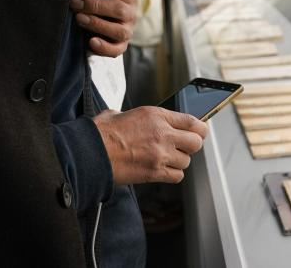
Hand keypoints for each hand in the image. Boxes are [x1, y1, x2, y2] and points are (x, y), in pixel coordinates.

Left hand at [70, 0, 136, 57]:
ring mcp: (128, 31)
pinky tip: (91, 42)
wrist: (107, 28)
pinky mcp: (122, 46)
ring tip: (79, 18)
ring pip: (118, 30)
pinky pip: (116, 50)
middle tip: (73, 3)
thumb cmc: (101, 6)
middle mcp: (131, 14)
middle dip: (93, 5)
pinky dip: (104, 47)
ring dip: (97, 24)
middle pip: (118, 8)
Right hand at [92, 106, 207, 183]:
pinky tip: (164, 170)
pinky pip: (177, 176)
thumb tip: (135, 118)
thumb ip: (137, 117)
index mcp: (156, 116)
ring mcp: (160, 155)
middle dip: (192, 144)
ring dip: (180, 161)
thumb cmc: (101, 134)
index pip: (192, 121)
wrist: (91, 153)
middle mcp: (162, 135)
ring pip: (187, 161)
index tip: (199, 130)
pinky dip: (173, 174)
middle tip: (185, 145)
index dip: (199, 128)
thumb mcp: (120, 114)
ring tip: (167, 159)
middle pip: (196, 142)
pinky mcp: (154, 173)